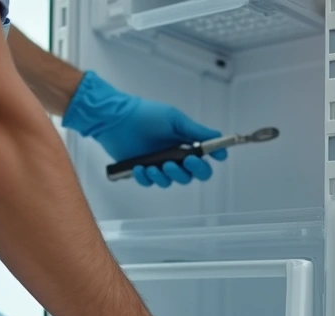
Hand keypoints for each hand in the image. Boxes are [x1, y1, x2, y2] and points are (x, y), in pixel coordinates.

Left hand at [61, 71, 226, 187]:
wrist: (116, 119)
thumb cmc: (145, 115)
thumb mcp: (175, 120)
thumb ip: (197, 132)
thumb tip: (219, 137)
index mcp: (185, 144)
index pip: (203, 162)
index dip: (206, 164)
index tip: (205, 159)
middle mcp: (174, 157)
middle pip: (190, 176)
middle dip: (186, 172)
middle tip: (178, 162)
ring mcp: (158, 165)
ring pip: (170, 182)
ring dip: (164, 176)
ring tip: (153, 165)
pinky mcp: (142, 171)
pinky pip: (149, 183)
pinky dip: (145, 178)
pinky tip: (140, 167)